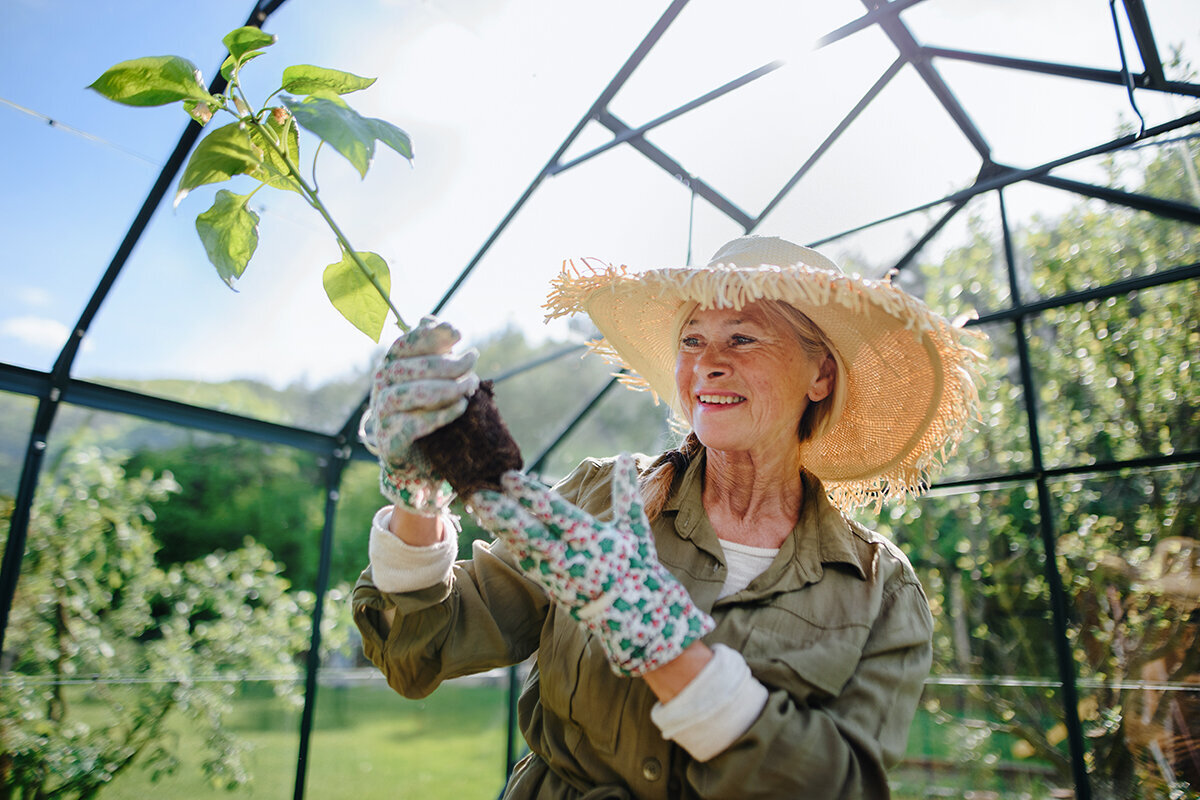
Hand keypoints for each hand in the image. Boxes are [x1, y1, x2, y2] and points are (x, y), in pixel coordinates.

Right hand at [360, 316, 478, 514]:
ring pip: (410, 393)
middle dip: (447, 363)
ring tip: (470, 386)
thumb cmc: (425, 405)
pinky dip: (441, 415)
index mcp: (391, 364)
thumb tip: (430, 319)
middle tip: (473, 361)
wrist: (413, 453)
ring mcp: (382, 412)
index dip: (431, 335)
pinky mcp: (390, 439)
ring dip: (445, 388)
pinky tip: (460, 408)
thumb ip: (432, 347)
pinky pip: (415, 424)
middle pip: (411, 367)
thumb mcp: (430, 374)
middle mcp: (382, 385)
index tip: (458, 333)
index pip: (405, 342)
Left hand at [469, 454, 713, 675]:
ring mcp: (557, 575)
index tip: (509, 478)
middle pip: (532, 536)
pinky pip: (524, 559)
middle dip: (505, 515)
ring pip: (522, 547)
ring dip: (498, 526)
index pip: (558, 516)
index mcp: (596, 543)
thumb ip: (626, 492)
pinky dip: (507, 540)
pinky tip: (488, 521)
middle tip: (480, 494)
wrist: (635, 617)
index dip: (532, 497)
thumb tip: (624, 454)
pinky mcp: (549, 584)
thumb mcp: (635, 529)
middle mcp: (573, 560)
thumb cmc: (637, 567)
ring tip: (476, 503)